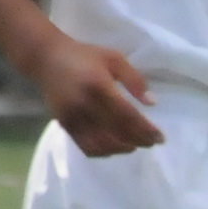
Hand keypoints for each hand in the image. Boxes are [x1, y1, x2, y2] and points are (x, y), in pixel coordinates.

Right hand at [30, 33, 163, 156]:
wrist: (47, 58)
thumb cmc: (85, 56)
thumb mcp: (114, 58)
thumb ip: (134, 80)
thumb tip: (152, 103)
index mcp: (99, 85)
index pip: (127, 115)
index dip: (146, 130)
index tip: (161, 137)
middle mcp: (85, 104)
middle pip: (117, 132)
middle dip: (139, 140)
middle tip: (152, 142)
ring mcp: (73, 117)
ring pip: (102, 144)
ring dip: (122, 149)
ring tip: (135, 144)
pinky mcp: (65, 125)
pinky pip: (86, 147)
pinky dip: (103, 152)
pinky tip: (115, 148)